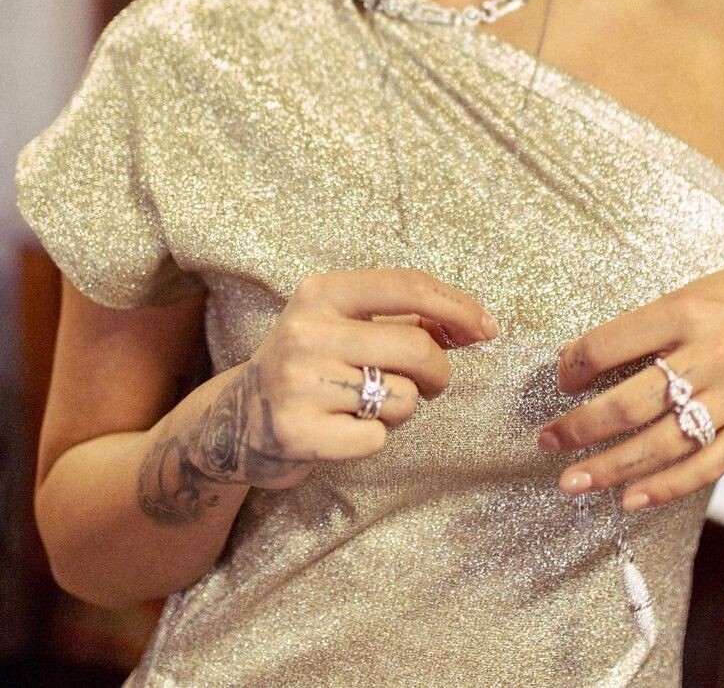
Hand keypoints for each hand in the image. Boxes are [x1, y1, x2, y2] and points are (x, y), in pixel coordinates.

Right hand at [188, 267, 497, 490]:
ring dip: (402, 407)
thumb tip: (473, 324)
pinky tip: (343, 430)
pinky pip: (376, 439)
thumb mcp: (344, 324)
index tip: (486, 327)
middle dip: (438, 371)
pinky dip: (373, 438)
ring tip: (367, 404)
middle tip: (431, 382)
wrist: (236, 419)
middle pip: (415, 347)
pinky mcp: (297, 432)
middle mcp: (307, 332)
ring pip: (402, 397)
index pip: (406, 285)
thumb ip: (403, 319)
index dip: (456, 306)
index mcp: (321, 293)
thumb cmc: (311, 364)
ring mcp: (299, 382)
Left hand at [535, 256, 723, 510]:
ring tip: (572, 482)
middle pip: (629, 403)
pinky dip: (665, 487)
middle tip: (546, 441)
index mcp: (684, 311)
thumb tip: (583, 359)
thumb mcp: (693, 293)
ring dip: (610, 468)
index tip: (559, 379)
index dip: (573, 365)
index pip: (609, 343)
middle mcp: (707, 354)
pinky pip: (705, 466)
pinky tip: (629, 499)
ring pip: (661, 443)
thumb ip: (646, 327)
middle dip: (579, 428)